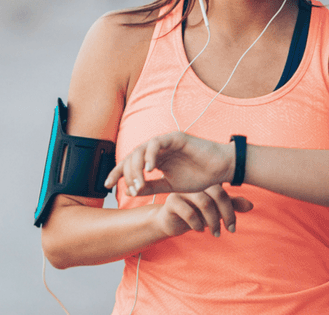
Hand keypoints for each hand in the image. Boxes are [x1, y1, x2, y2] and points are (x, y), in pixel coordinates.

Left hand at [105, 131, 236, 195]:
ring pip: (141, 150)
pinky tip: (150, 169)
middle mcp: (157, 150)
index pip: (130, 164)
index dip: (117, 173)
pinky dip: (150, 156)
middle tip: (132, 188)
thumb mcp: (170, 186)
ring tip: (139, 182)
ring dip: (137, 167)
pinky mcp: (175, 137)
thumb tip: (130, 190)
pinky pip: (156, 144)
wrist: (221, 170)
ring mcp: (165, 142)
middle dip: (127, 173)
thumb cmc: (199, 177)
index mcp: (154, 160)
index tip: (107, 185)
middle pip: (132, 157)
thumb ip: (151, 187)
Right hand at [153, 185, 252, 236]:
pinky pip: (189, 212)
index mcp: (206, 183)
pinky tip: (199, 230)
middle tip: (228, 231)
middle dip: (226, 215)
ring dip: (213, 222)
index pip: (224, 192)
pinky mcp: (171, 201)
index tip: (232, 227)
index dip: (231, 210)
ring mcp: (182, 190)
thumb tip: (251, 205)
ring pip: (204, 202)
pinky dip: (197, 224)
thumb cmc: (195, 213)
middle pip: (217, 194)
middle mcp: (195, 183)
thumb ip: (231, 205)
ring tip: (214, 233)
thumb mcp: (215, 211)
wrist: (170, 221)